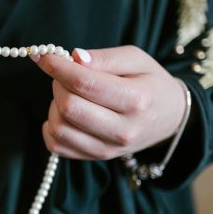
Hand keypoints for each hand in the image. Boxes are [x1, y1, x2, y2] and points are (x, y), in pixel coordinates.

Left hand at [34, 46, 186, 160]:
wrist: (169, 117)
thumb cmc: (150, 83)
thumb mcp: (136, 59)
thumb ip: (105, 57)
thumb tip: (74, 58)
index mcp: (136, 100)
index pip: (86, 84)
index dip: (58, 68)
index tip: (43, 56)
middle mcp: (122, 130)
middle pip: (69, 107)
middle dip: (58, 84)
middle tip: (65, 74)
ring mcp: (108, 149)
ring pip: (59, 128)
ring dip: (55, 105)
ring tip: (69, 94)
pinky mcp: (95, 157)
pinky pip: (56, 146)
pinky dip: (51, 127)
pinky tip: (63, 115)